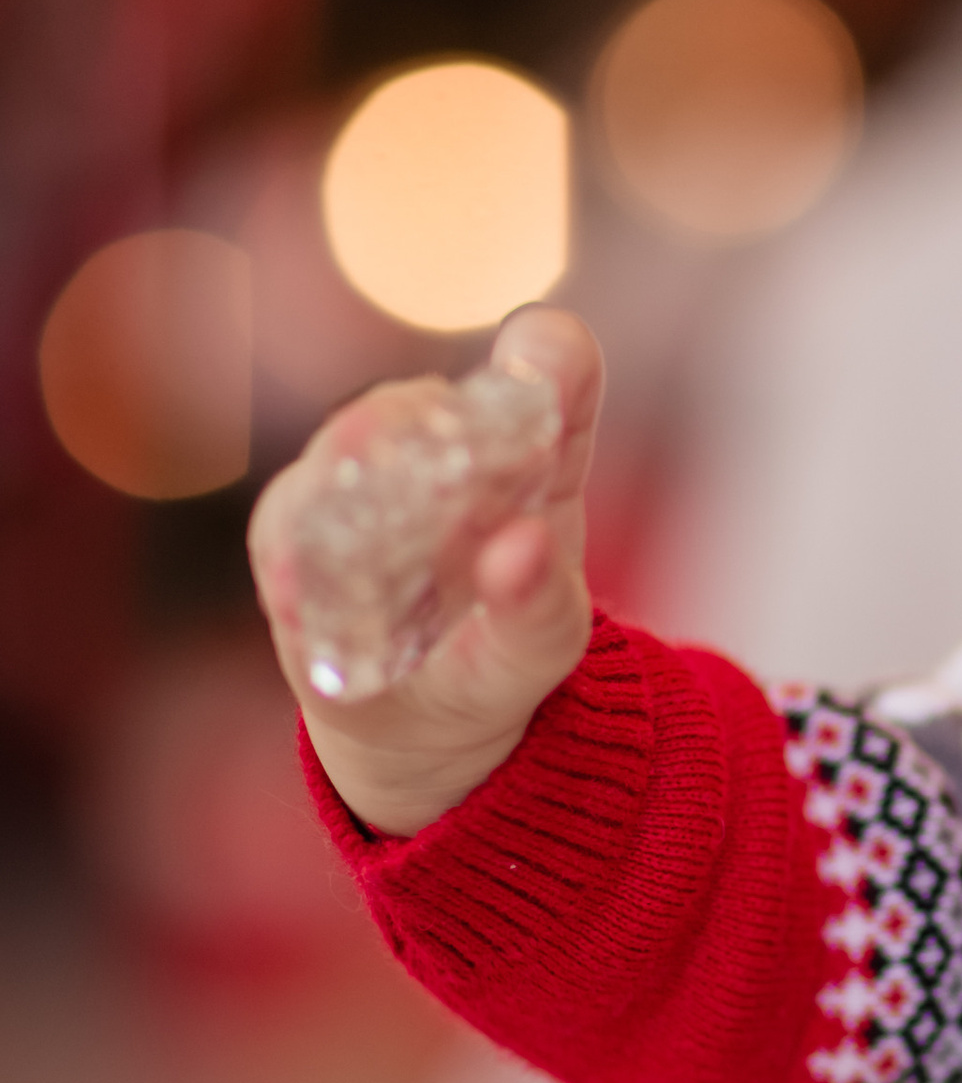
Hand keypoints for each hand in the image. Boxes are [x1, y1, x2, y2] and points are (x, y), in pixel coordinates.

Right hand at [248, 307, 601, 837]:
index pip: (552, 375)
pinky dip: (294, 547)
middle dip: (426, 413)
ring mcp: (361, 488)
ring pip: (345, 450)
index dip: (552, 360)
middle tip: (434, 427)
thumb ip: (546, 604)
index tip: (547, 359)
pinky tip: (300, 578)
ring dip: (349, 459)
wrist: (424, 724)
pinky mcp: (295, 539)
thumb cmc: (499, 656)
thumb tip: (521, 547)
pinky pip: (286, 527)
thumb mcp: (544, 644)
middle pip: (425, 404)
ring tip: (358, 471)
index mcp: (528, 461)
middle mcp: (439, 454)